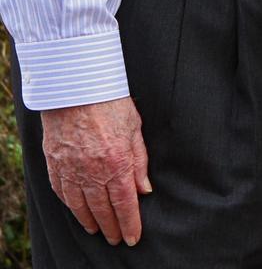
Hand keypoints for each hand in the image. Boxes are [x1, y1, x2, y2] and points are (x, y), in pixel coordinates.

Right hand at [41, 97, 150, 245]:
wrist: (77, 85)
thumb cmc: (110, 101)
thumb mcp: (134, 127)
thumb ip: (139, 160)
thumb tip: (144, 189)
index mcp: (117, 162)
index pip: (125, 203)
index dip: (130, 223)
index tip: (133, 237)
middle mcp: (93, 171)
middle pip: (103, 209)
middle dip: (111, 227)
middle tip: (116, 239)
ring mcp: (71, 168)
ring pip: (81, 206)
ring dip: (90, 221)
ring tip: (98, 230)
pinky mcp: (55, 163)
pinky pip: (62, 192)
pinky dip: (70, 205)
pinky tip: (77, 210)